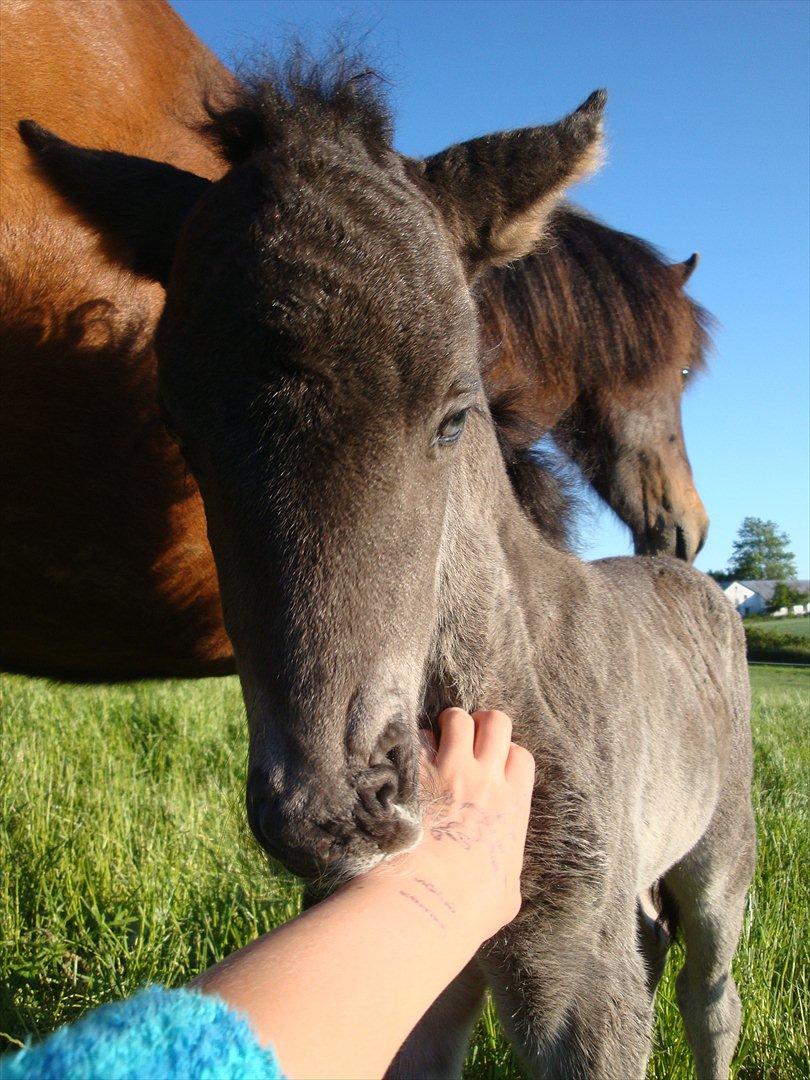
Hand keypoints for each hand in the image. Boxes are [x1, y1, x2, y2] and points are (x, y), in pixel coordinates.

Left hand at [371, 708, 534, 944]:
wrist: (424, 903)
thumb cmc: (467, 909)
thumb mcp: (507, 893)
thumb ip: (506, 867)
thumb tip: (500, 872)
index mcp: (512, 805)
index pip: (520, 756)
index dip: (507, 757)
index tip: (493, 770)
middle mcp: (484, 778)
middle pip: (496, 722)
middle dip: (482, 725)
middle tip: (466, 742)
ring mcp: (448, 770)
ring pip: (457, 718)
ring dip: (448, 726)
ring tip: (436, 742)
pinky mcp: (414, 772)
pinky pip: (417, 736)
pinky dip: (414, 743)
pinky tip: (406, 761)